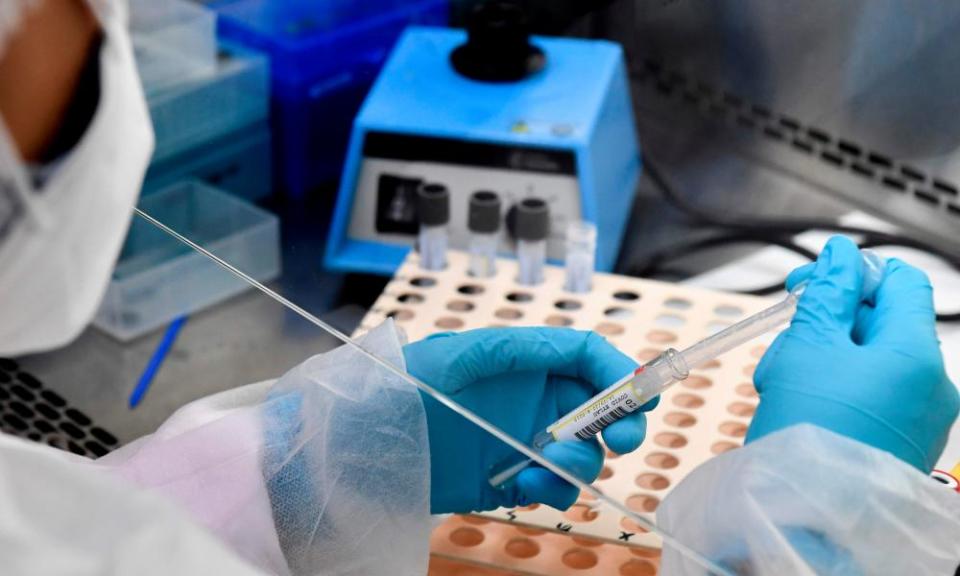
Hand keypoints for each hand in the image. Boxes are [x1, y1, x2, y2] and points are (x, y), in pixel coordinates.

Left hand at [403, 327, 656, 513]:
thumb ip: (513, 349)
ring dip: (578, 462)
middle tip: (620, 441)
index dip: (620, 369)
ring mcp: (525, 440)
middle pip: (601, 407)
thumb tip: (572, 346)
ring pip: (584, 451)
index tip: (640, 393)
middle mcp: (532, 399)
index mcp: (523, 361)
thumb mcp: (453, 357)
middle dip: (619, 423)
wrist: (367, 451)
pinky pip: (555, 486)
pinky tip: (519, 487)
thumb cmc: (401, 390)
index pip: (586, 356)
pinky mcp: (514, 477)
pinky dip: (551, 490)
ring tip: (539, 469)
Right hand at [746, 236, 958, 470]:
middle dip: (825, 324)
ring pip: (866, 361)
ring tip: (783, 386)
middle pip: (878, 323)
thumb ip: (827, 293)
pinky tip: (797, 406)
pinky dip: (832, 390)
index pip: (900, 282)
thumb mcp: (809, 347)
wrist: (808, 522)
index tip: (808, 283)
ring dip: (820, 359)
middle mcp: (931, 386)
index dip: (852, 271)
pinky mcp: (898, 443)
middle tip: (785, 344)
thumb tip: (840, 255)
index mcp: (917, 355)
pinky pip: (867, 396)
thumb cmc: (808, 435)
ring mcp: (918, 419)